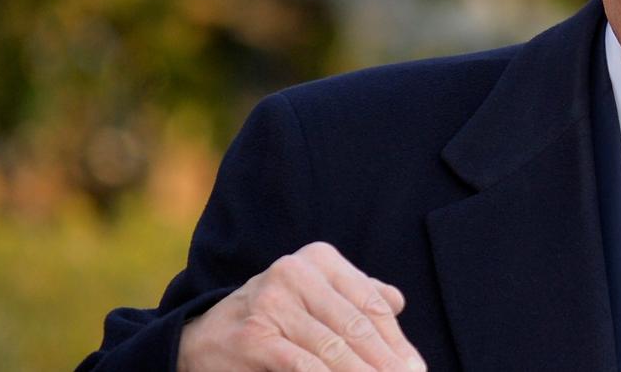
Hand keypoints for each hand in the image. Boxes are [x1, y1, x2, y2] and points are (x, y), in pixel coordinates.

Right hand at [179, 242, 425, 371]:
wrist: (203, 339)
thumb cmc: (273, 317)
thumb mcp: (314, 296)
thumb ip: (356, 294)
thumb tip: (398, 302)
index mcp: (318, 259)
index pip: (371, 302)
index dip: (397, 340)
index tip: (416, 368)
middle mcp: (295, 272)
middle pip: (357, 326)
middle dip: (387, 362)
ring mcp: (272, 303)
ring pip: (334, 349)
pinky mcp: (254, 337)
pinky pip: (304, 365)